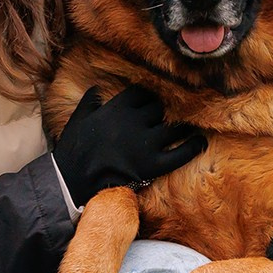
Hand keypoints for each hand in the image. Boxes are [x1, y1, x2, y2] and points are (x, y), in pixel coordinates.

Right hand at [50, 85, 205, 205]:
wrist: (71, 182)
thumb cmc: (73, 151)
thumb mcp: (77, 120)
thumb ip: (89, 102)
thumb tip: (95, 90)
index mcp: (117, 108)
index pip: (142, 93)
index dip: (148, 97)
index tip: (151, 102)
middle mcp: (134, 121)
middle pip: (160, 109)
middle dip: (164, 112)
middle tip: (169, 117)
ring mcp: (145, 143)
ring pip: (174, 126)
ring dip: (183, 125)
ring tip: (190, 125)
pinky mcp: (152, 165)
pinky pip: (180, 154)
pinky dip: (193, 148)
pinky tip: (200, 143)